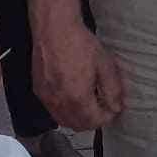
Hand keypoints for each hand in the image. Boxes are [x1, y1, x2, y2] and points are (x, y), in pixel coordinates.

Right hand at [31, 14, 127, 130]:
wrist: (54, 30)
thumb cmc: (79, 44)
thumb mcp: (105, 65)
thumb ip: (113, 89)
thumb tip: (117, 107)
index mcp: (78, 98)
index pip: (95, 122)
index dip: (107, 117)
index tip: (114, 109)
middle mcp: (60, 103)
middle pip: (79, 126)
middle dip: (94, 121)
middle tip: (104, 108)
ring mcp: (47, 99)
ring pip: (64, 121)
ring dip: (79, 118)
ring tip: (90, 103)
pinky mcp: (39, 92)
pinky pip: (53, 111)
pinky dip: (65, 111)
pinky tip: (74, 97)